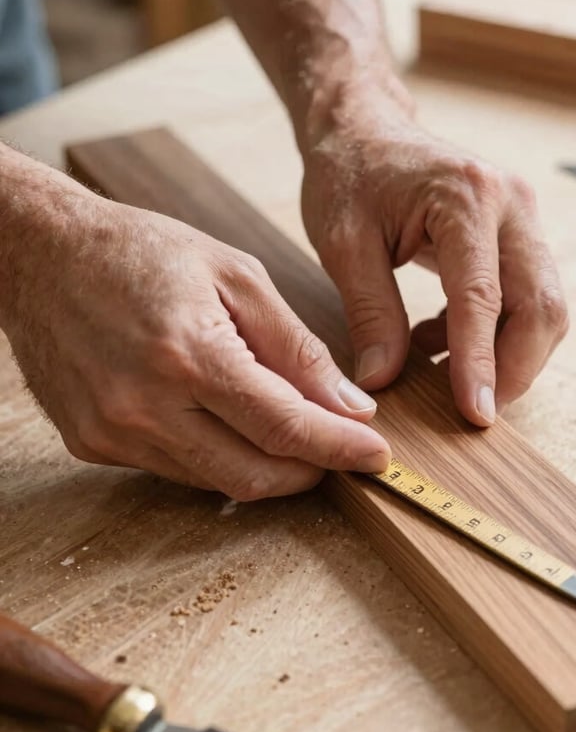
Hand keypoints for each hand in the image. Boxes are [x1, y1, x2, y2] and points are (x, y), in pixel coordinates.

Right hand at [2, 170, 389, 498]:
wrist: (42, 253)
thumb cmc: (143, 251)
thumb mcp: (237, 276)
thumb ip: (297, 347)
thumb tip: (349, 405)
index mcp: (188, 354)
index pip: (283, 427)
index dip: (339, 447)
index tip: (377, 455)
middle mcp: (143, 406)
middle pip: (253, 475)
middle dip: (310, 471)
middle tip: (340, 447)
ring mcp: (111, 432)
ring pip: (216, 481)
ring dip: (265, 465)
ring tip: (289, 427)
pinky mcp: (91, 444)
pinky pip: (176, 469)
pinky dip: (217, 455)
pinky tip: (228, 421)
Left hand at [301, 89, 568, 426]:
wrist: (366, 129)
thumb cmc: (349, 175)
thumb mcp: (343, 244)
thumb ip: (369, 313)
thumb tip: (383, 381)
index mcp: (465, 197)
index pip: (483, 297)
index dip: (481, 363)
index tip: (475, 415)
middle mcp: (511, 204)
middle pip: (541, 305)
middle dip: (515, 368)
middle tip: (473, 411)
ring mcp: (522, 216)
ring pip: (544, 306)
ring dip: (508, 354)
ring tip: (444, 371)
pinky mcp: (519, 233)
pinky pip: (526, 297)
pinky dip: (494, 333)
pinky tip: (440, 340)